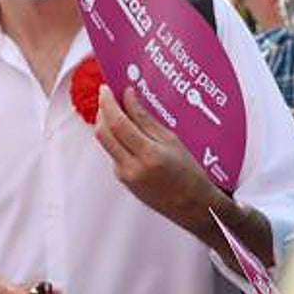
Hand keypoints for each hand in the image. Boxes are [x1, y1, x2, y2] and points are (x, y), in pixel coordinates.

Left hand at [94, 84, 220, 233]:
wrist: (192, 205)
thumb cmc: (190, 173)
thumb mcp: (172, 141)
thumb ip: (146, 119)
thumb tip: (128, 97)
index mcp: (148, 155)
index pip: (118, 124)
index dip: (108, 103)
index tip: (106, 88)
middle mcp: (131, 167)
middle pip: (103, 132)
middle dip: (101, 110)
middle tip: (106, 95)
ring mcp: (123, 175)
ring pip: (105, 142)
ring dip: (105, 123)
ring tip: (115, 108)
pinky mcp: (121, 179)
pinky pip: (112, 152)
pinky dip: (114, 137)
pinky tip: (124, 129)